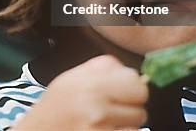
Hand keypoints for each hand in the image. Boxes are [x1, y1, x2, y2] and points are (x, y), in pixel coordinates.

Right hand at [12, 55, 147, 130]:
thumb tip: (134, 74)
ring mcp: (100, 126)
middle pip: (140, 101)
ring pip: (137, 123)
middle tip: (114, 109)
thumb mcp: (71, 78)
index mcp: (88, 81)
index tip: (121, 91)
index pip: (134, 79)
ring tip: (104, 122)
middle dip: (131, 106)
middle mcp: (95, 103)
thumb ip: (101, 70)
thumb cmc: (55, 108)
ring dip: (126, 124)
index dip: (130, 86)